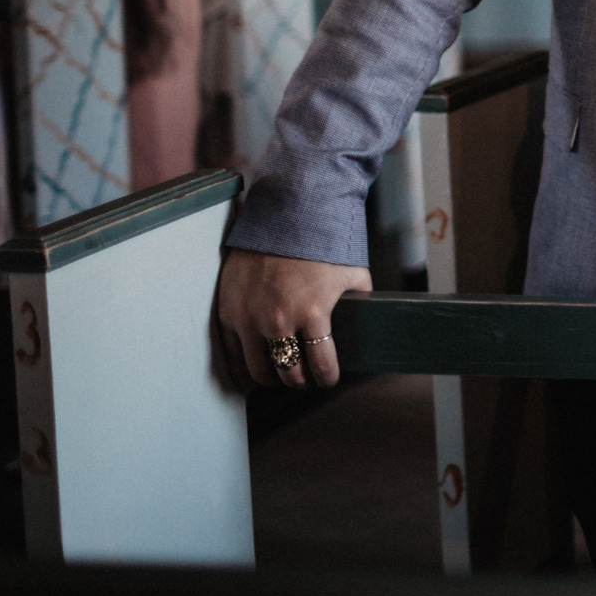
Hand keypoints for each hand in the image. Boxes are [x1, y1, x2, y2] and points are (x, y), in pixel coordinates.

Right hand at [215, 248, 370, 389]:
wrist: (285, 215)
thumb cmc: (322, 243)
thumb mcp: (354, 273)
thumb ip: (358, 303)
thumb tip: (366, 324)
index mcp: (312, 313)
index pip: (321, 364)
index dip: (327, 378)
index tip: (328, 381)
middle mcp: (277, 320)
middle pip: (288, 372)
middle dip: (300, 381)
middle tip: (306, 379)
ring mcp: (249, 317)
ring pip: (259, 369)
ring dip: (273, 377)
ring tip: (282, 375)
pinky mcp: (229, 311)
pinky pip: (233, 354)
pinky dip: (243, 369)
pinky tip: (252, 376)